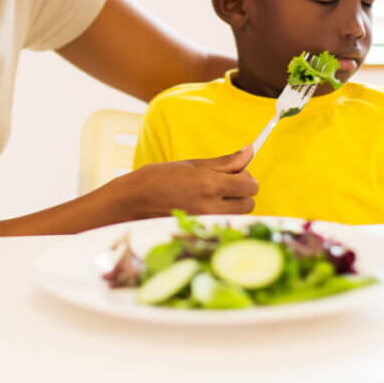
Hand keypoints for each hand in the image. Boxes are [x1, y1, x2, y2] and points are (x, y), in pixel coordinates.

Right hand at [114, 145, 258, 218]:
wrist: (133, 200)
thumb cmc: (160, 178)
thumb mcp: (193, 165)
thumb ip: (225, 161)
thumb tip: (250, 150)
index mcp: (209, 184)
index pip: (249, 185)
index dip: (245, 178)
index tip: (234, 175)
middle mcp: (210, 206)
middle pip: (249, 203)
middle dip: (241, 193)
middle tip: (222, 186)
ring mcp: (205, 222)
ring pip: (240, 216)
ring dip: (234, 206)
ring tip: (213, 198)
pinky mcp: (200, 232)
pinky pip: (225, 225)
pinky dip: (222, 217)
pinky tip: (205, 210)